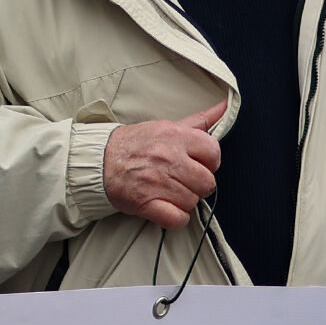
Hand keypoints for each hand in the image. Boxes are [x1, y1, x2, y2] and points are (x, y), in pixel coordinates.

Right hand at [101, 103, 227, 229]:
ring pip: (192, 202)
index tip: (195, 163)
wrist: (98, 160)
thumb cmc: (135, 144)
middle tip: (180, 180)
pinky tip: (164, 207)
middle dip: (196, 185)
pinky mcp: (146, 203)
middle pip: (207, 183)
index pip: (213, 153)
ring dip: (182, 201)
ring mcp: (157, 181)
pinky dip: (174, 218)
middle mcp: (168, 158)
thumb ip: (200, 120)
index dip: (208, 162)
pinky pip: (177, 219)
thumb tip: (227, 105)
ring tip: (167, 191)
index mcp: (175, 136)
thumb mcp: (167, 126)